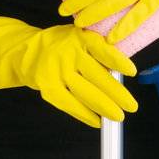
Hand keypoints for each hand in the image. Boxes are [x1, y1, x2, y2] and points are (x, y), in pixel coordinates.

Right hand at [0, 10, 138, 127]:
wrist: (26, 51)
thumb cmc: (64, 47)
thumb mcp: (80, 39)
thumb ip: (99, 53)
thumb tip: (123, 76)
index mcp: (80, 37)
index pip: (102, 49)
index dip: (117, 61)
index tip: (131, 72)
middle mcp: (67, 52)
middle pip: (96, 75)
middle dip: (116, 93)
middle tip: (132, 106)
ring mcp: (56, 70)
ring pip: (84, 92)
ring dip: (103, 107)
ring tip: (118, 117)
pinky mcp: (48, 86)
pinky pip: (69, 104)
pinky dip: (84, 114)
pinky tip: (97, 121)